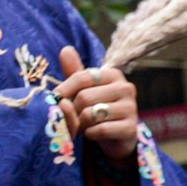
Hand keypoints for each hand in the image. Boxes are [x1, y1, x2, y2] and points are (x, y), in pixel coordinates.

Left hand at [55, 47, 138, 163]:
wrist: (115, 136)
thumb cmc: (96, 108)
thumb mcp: (84, 89)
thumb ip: (74, 72)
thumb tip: (65, 49)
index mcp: (113, 74)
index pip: (82, 77)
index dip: (64, 89)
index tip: (55, 98)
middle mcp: (126, 88)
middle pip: (84, 97)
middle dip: (73, 111)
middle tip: (74, 117)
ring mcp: (131, 108)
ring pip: (91, 114)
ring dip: (80, 124)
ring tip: (83, 125)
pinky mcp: (131, 128)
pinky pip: (100, 130)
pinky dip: (90, 134)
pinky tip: (92, 133)